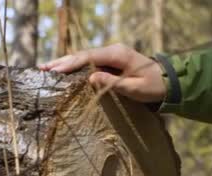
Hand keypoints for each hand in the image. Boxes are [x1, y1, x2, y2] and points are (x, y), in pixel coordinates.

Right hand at [39, 44, 165, 102]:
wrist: (170, 82)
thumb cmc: (154, 87)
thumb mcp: (135, 88)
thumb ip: (113, 84)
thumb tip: (90, 78)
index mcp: (117, 54)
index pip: (89, 57)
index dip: (70, 64)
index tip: (54, 71)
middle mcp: (112, 51)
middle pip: (82, 55)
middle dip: (62, 62)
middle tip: (42, 69)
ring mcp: (111, 56)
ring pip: (84, 58)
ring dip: (65, 64)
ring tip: (46, 69)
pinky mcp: (111, 63)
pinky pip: (89, 63)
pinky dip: (75, 67)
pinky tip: (63, 72)